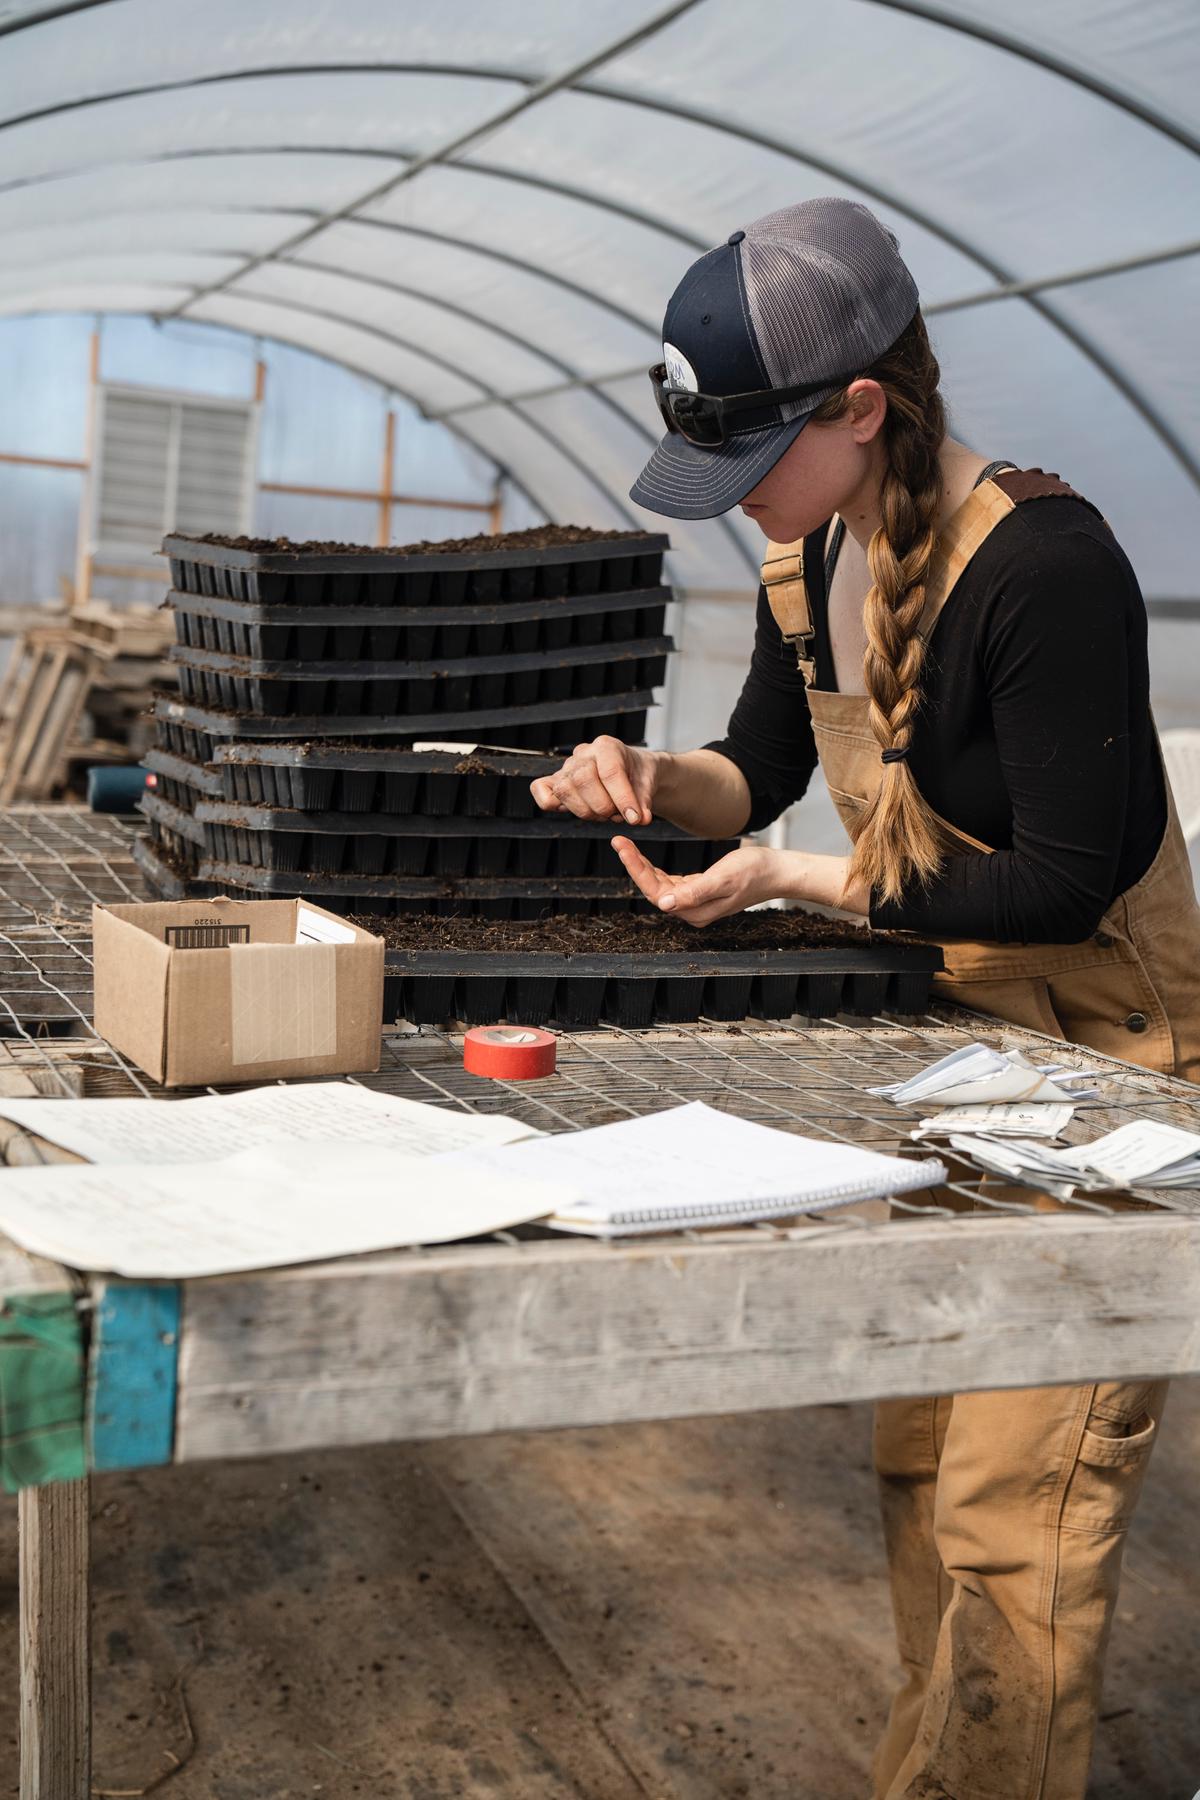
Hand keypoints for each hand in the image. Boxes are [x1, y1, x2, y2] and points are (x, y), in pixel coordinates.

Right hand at [531, 737, 658, 825]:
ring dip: (586, 811)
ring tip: (605, 815)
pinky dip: (552, 805)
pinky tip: (580, 809)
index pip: (610, 772)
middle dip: (603, 807)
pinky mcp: (555, 781)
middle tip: (617, 816)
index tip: (634, 818)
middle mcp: (583, 753)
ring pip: (564, 790)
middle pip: (583, 780)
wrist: (632, 772)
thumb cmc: (638, 775)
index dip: (622, 799)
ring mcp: (566, 767)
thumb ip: (643, 802)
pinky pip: (540, 790)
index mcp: (607, 746)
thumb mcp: (648, 785)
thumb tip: (639, 818)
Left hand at [613, 838, 786, 925]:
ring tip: (625, 845)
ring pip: (659, 885)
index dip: (636, 870)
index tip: (622, 847)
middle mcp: (692, 911)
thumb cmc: (754, 871)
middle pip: (653, 889)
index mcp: (695, 911)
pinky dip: (656, 869)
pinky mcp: (699, 892)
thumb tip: (664, 903)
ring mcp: (695, 903)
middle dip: (634, 865)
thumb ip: (694, 892)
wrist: (776, 871)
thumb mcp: (724, 878)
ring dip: (642, 866)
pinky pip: (670, 882)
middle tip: (618, 841)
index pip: (655, 892)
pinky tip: (645, 858)